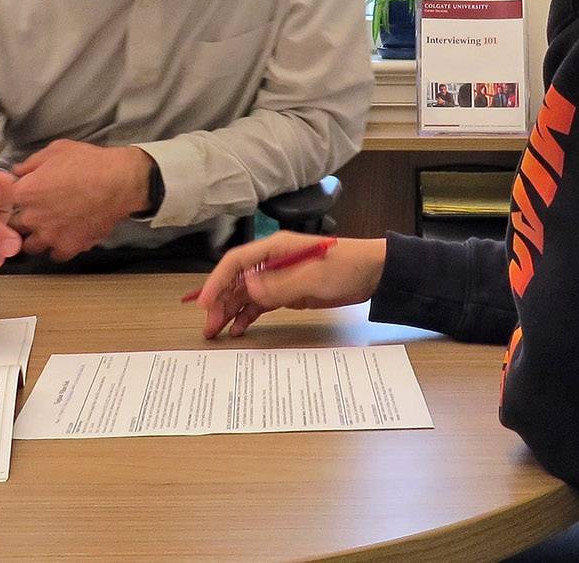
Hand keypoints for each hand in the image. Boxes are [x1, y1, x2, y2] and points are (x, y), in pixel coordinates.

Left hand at [9, 141, 150, 261]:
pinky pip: (55, 255)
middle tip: (31, 212)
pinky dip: (57, 248)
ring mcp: (50, 236)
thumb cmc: (87, 162)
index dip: (6, 200)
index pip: (1, 203)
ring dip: (34, 238)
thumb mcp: (56, 150)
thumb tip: (17, 171)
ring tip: (45, 229)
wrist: (119, 182)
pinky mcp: (69, 247)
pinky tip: (64, 238)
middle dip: (18, 220)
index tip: (14, 197)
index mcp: (25, 192)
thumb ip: (31, 162)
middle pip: (12, 227)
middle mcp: (32, 218)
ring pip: (29, 246)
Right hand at [194, 232, 386, 338]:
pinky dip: (248, 315)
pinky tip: (238, 329)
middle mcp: (272, 260)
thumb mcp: (313, 276)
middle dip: (220, 301)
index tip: (204, 302)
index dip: (217, 281)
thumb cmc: (346, 266)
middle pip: (237, 280)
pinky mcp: (288, 292)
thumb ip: (280, 284)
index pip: (237, 262)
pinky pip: (261, 303)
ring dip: (230, 310)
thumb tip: (247, 287)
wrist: (374, 273)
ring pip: (246, 294)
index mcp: (275, 247)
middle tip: (209, 326)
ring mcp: (280, 277)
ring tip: (217, 331)